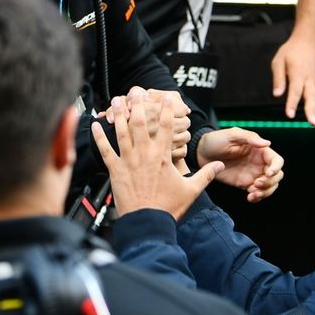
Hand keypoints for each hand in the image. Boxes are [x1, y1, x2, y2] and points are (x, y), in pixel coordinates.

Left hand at [93, 94, 222, 219]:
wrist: (148, 223)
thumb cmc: (168, 208)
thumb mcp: (191, 190)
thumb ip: (205, 175)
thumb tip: (219, 165)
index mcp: (162, 156)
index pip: (165, 127)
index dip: (166, 109)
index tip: (167, 97)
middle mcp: (144, 154)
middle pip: (141, 123)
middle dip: (139, 105)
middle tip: (136, 91)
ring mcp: (128, 161)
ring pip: (122, 132)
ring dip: (119, 115)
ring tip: (116, 100)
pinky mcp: (115, 170)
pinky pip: (105, 150)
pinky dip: (99, 136)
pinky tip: (95, 124)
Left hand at [196, 128, 284, 202]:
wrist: (201, 153)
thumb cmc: (216, 140)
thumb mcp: (232, 134)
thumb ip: (249, 138)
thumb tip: (267, 143)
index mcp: (259, 150)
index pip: (277, 161)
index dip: (276, 168)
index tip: (268, 173)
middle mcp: (259, 163)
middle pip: (277, 176)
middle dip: (270, 182)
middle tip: (256, 184)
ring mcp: (253, 174)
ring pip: (269, 187)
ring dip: (265, 192)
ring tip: (253, 194)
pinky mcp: (244, 184)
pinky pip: (257, 193)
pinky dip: (257, 197)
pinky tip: (250, 197)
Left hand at [271, 35, 314, 126]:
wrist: (307, 43)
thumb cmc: (290, 52)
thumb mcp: (278, 61)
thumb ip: (278, 78)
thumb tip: (277, 95)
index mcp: (297, 72)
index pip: (295, 90)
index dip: (292, 103)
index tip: (290, 115)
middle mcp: (308, 78)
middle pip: (311, 97)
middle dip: (312, 111)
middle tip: (313, 125)